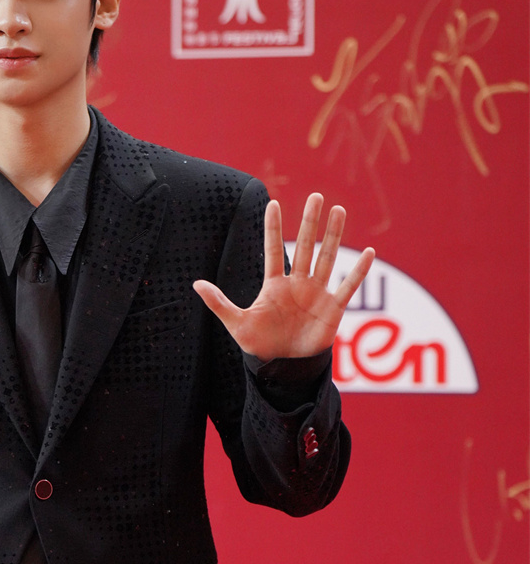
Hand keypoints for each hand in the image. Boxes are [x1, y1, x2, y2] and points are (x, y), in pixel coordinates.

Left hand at [192, 192, 374, 360]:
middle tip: (316, 196)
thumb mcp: (237, 324)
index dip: (273, 228)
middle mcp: (297, 283)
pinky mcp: (333, 308)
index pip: (274, 249)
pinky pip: (348, 285)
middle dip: (310, 222)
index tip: (273, 203)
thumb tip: (196, 284)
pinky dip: (358, 270)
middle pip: (306, 246)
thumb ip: (219, 303)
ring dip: (333, 235)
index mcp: (274, 284)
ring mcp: (317, 293)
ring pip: (327, 258)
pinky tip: (368, 252)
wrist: (284, 366)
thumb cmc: (260, 345)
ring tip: (339, 210)